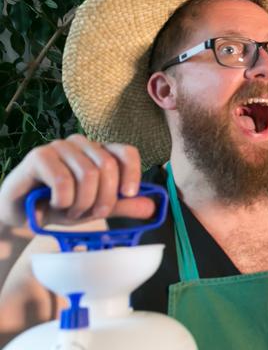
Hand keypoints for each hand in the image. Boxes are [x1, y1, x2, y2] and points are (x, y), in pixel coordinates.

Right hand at [0, 134, 154, 226]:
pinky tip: (55, 204)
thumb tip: (153, 206)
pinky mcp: (39, 156)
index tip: (128, 194)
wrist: (23, 215)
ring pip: (88, 174)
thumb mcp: (96, 208)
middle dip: (104, 198)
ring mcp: (59, 147)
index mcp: (99, 151)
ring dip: (82, 202)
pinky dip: (64, 200)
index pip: (126, 152)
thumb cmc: (61, 206)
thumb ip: (123, 206)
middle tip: (92, 213)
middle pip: (108, 166)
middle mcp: (81, 144)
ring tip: (71, 211)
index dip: (132, 173)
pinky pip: (63, 180)